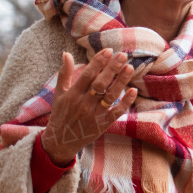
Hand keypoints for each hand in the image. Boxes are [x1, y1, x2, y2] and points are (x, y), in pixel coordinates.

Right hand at [40, 49, 138, 164]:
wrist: (61, 141)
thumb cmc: (61, 114)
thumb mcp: (59, 94)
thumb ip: (64, 73)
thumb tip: (66, 53)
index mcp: (72, 94)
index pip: (87, 75)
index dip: (98, 62)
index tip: (108, 50)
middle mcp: (83, 104)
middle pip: (100, 83)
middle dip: (111, 68)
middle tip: (122, 55)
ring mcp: (94, 114)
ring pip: (110, 96)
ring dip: (121, 81)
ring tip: (129, 68)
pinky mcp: (103, 124)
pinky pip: (116, 111)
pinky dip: (125, 102)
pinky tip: (133, 90)